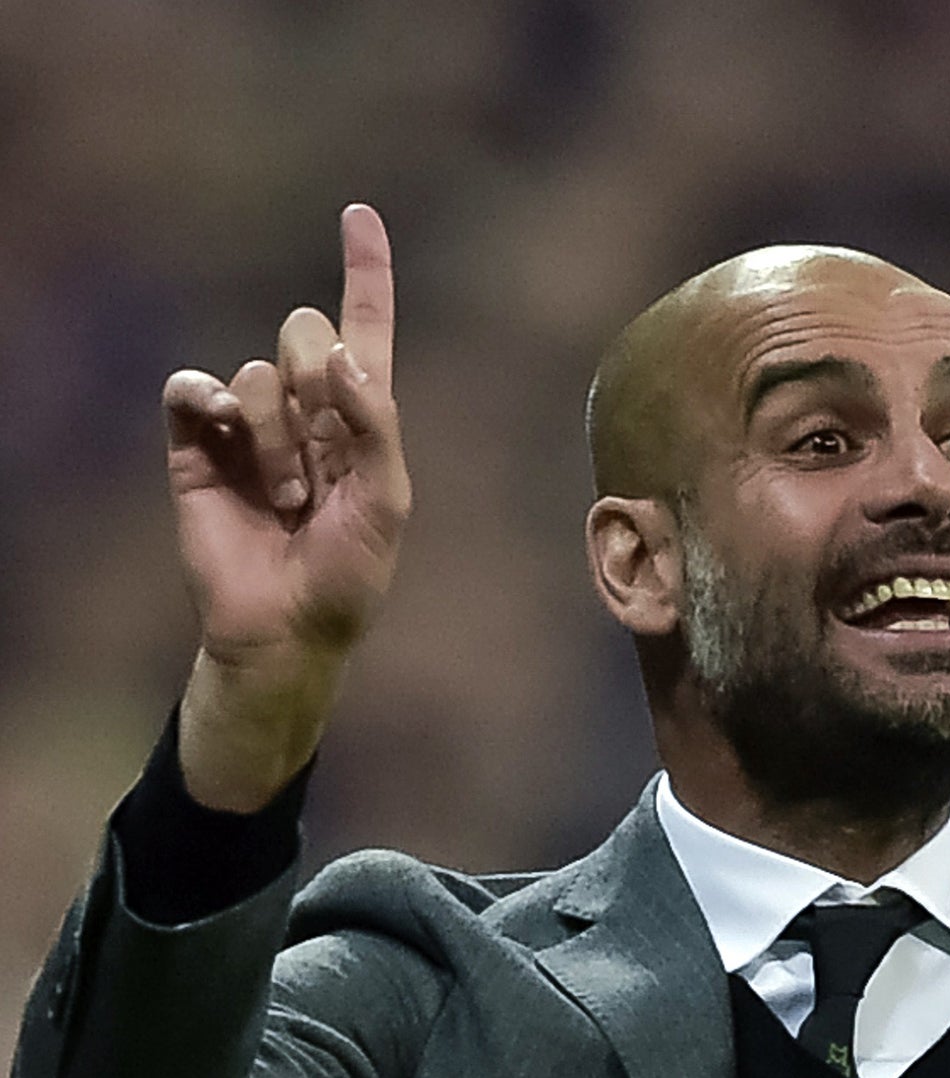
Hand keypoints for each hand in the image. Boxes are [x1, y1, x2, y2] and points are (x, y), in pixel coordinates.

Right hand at [164, 204, 410, 809]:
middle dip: (318, 392)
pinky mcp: (197, 443)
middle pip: (306, 334)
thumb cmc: (350, 571)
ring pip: (259, 373)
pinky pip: (194, 388)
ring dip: (276, 442)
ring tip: (285, 499)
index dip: (365, 270)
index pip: (367, 328)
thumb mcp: (388, 501)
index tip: (360, 213)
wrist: (285, 624)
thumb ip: (378, 423)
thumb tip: (349, 355)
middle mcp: (306, 407)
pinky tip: (218, 433)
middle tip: (319, 471)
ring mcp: (250, 423)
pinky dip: (207, 402)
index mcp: (363, 416)